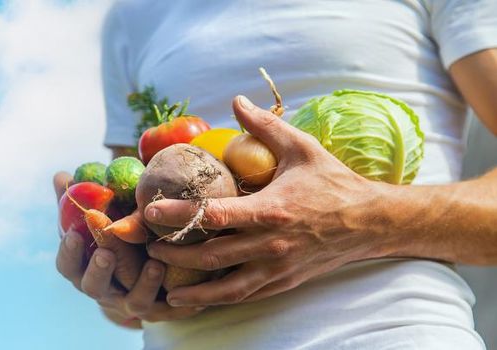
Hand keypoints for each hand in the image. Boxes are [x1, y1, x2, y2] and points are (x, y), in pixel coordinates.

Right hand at [52, 172, 203, 324]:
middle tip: (107, 254)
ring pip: (134, 302)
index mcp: (85, 269)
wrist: (152, 273)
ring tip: (155, 264)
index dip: (69, 253)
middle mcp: (106, 290)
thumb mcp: (103, 219)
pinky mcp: (161, 311)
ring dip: (143, 284)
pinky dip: (175, 298)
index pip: (68, 267)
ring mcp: (132, 303)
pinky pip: (167, 308)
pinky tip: (183, 281)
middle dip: (99, 271)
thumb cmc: (120, 238)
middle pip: (94, 287)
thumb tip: (61, 176)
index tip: (73, 235)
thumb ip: (83, 199)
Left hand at [144, 95, 390, 306]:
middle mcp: (272, 244)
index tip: (151, 210)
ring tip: (165, 286)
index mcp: (272, 210)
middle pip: (212, 256)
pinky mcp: (284, 283)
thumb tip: (236, 100)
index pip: (216, 215)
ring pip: (227, 287)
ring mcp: (278, 268)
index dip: (180, 214)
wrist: (373, 222)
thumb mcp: (302, 149)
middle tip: (147, 244)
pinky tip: (198, 298)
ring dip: (193, 289)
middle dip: (174, 252)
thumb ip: (265, 127)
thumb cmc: (333, 182)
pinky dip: (219, 299)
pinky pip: (246, 296)